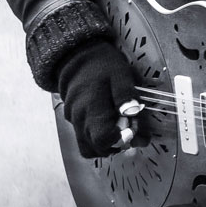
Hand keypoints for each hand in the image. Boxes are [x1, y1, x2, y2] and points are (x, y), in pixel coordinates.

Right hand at [56, 40, 139, 157]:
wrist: (77, 57)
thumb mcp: (120, 74)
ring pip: (88, 148)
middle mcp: (79, 119)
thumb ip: (126, 95)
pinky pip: (84, 139)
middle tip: (129, 130)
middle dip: (116, 145)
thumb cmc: (102, 66)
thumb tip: (132, 114)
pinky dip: (97, 139)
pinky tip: (109, 125)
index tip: (132, 129)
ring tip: (120, 129)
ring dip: (106, 145)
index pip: (103, 140)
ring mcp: (74, 121)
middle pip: (97, 149)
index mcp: (91, 108)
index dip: (121, 140)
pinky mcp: (72, 121)